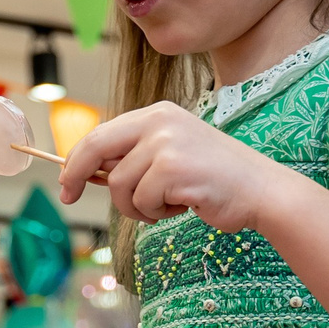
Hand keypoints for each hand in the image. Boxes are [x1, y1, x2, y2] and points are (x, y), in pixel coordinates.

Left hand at [59, 102, 306, 231]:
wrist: (263, 191)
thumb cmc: (215, 180)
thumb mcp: (170, 157)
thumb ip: (134, 159)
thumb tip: (84, 172)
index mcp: (157, 114)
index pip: (101, 133)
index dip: (77, 159)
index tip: (66, 180)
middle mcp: (159, 121)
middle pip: (95, 147)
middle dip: (75, 174)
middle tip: (67, 196)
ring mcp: (165, 143)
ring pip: (118, 184)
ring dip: (137, 206)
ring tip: (168, 204)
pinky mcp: (172, 168)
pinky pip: (140, 201)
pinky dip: (156, 213)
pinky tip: (184, 206)